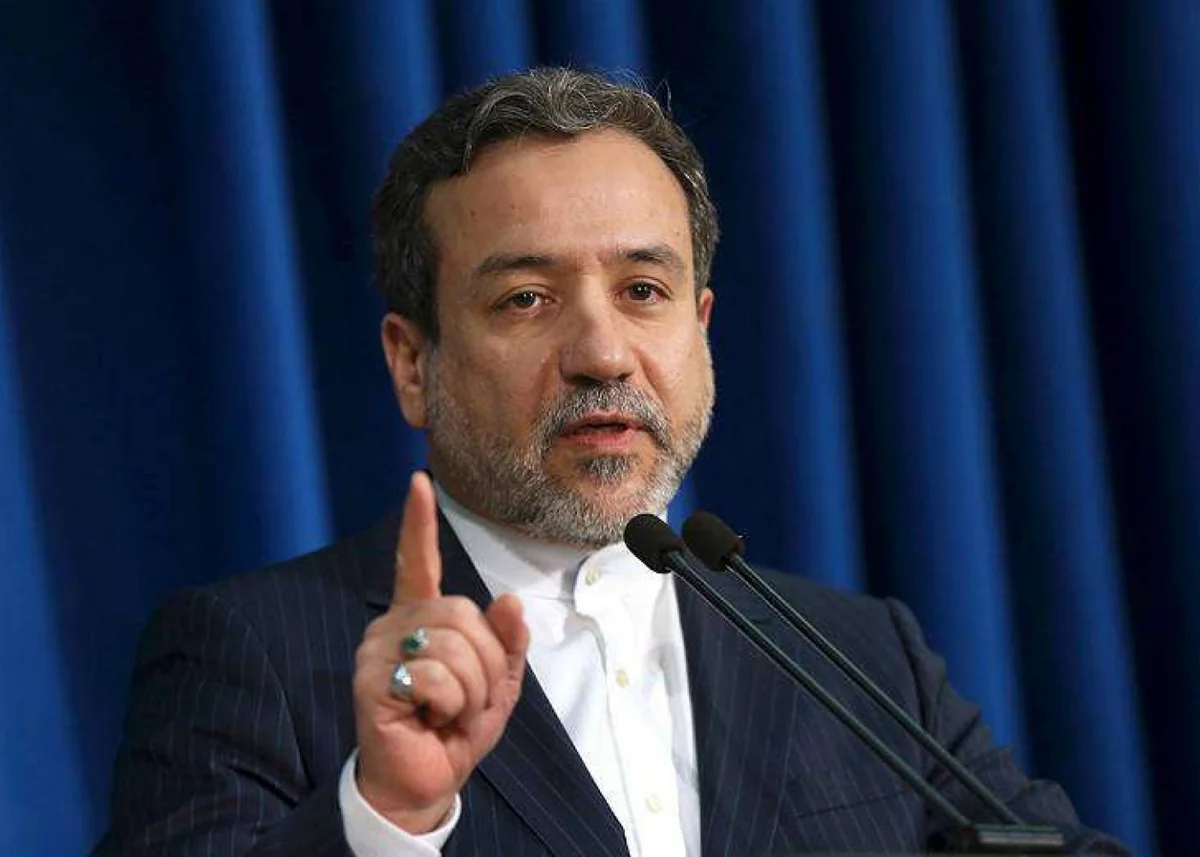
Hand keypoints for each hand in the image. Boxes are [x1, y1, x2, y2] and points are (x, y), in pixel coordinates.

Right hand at [353, 472, 529, 833]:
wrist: (426, 781)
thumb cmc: (455, 728)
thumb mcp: (497, 683)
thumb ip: (505, 643)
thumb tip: (508, 601)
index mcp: (421, 619)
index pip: (418, 563)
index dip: (418, 524)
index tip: (418, 481)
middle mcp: (394, 625)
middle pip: (463, 612)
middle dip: (484, 662)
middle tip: (466, 699)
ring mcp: (378, 651)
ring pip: (454, 644)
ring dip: (471, 689)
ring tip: (448, 711)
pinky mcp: (373, 680)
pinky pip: (435, 675)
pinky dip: (452, 704)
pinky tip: (430, 718)